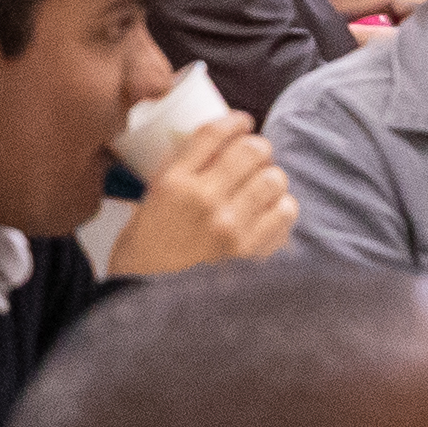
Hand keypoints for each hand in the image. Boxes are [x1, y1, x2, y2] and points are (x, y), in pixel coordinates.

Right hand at [103, 115, 297, 278]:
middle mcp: (205, 201)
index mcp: (173, 183)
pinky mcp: (251, 254)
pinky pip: (285, 216)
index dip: (235, 120)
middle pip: (252, 150)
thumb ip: (178, 173)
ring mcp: (231, 228)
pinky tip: (269, 216)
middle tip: (254, 157)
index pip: (213, 133)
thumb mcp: (149, 203)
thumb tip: (213, 150)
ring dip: (271, 180)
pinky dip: (281, 211)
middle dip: (257, 149)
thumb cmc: (143, 256)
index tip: (242, 122)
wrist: (144, 306)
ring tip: (262, 189)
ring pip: (275, 180)